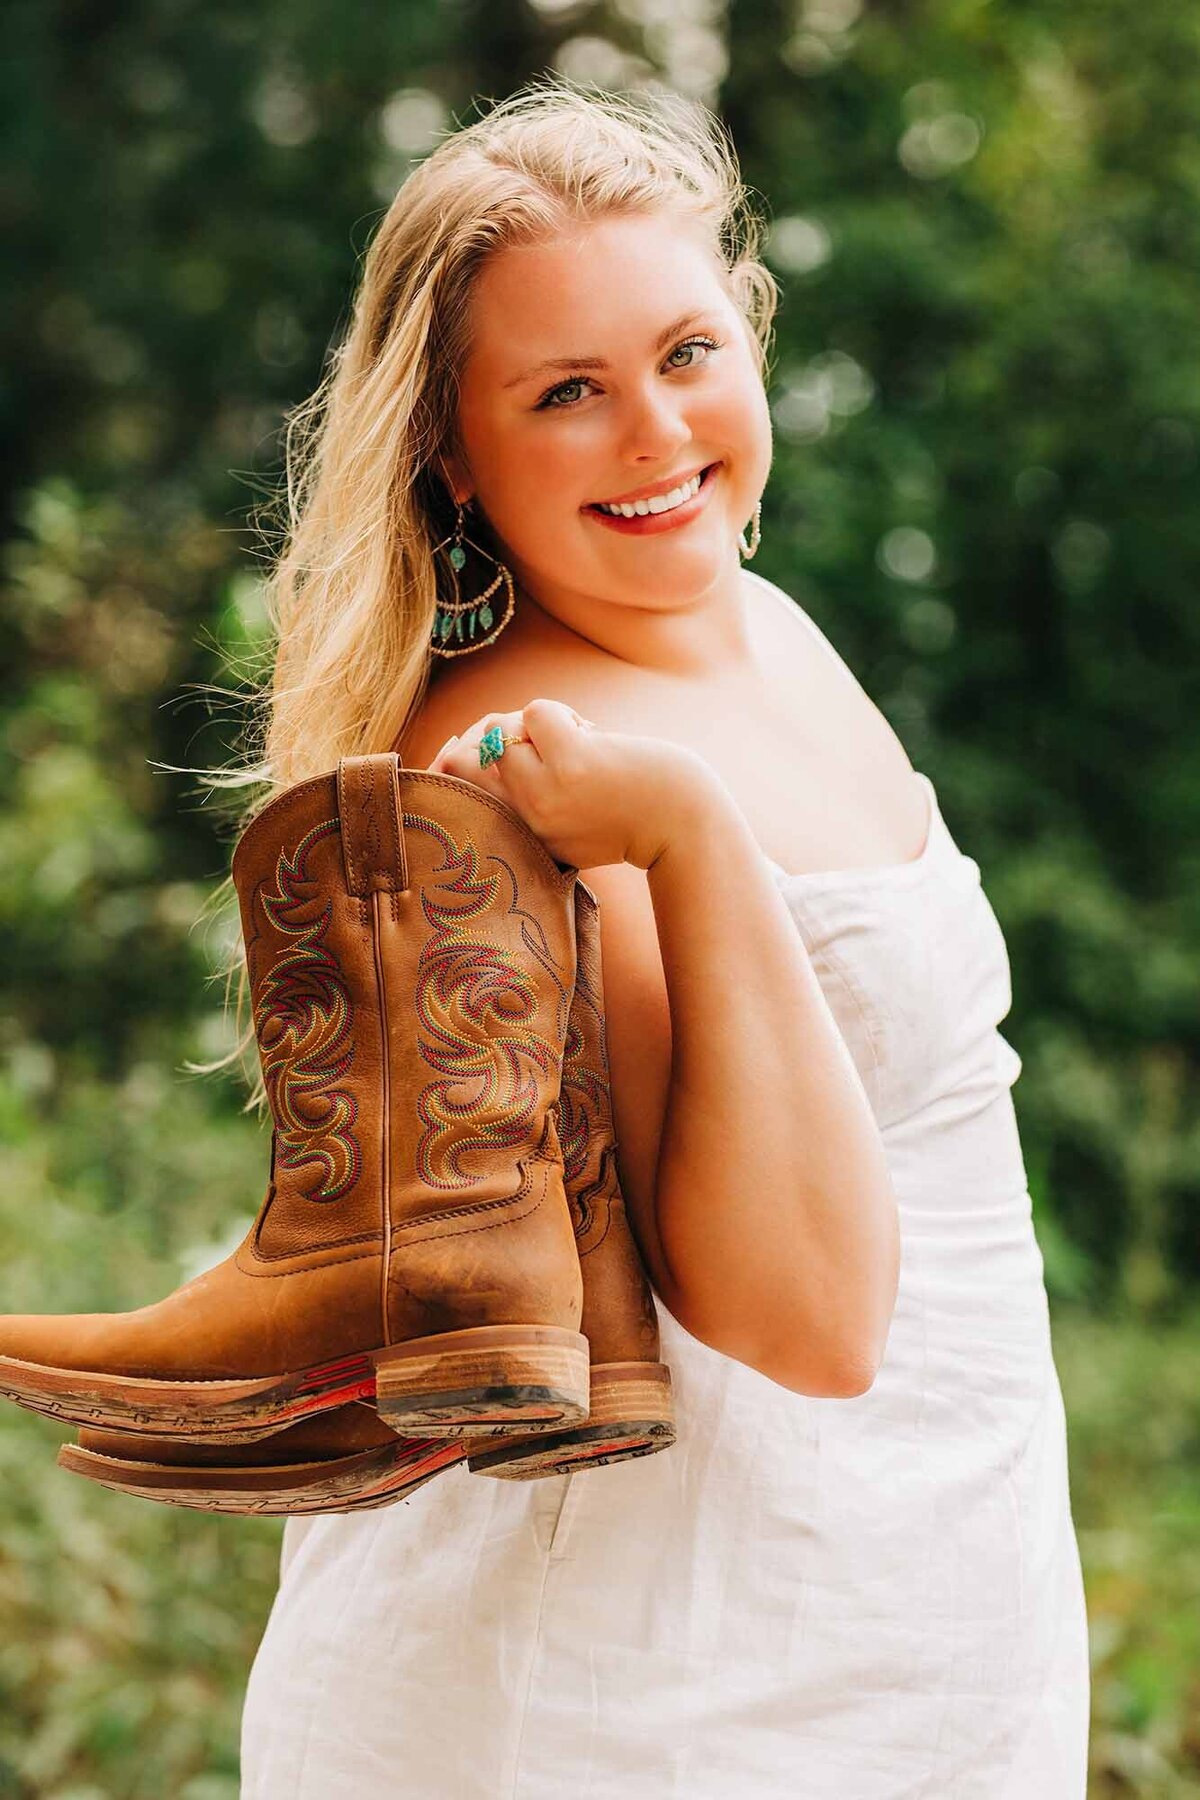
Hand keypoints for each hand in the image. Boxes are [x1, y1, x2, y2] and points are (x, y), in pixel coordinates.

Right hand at [425, 697, 718, 871]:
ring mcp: (544, 794)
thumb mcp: (565, 826)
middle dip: (494, 733)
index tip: (460, 746)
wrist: (684, 829)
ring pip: (501, 731)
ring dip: (536, 724)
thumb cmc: (628, 819)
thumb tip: (464, 743)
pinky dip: (563, 713)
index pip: (459, 794)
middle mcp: (525, 822)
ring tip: (576, 740)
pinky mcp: (570, 764)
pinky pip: (536, 712)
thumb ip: (520, 794)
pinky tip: (592, 735)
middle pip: (467, 758)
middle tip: (537, 737)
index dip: (451, 760)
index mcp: (521, 839)